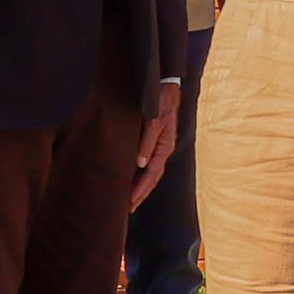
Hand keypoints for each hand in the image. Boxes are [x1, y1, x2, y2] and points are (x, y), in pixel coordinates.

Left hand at [130, 89, 182, 208]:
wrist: (166, 84)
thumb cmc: (160, 100)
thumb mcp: (154, 118)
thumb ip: (147, 140)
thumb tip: (140, 164)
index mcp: (165, 145)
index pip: (152, 173)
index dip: (141, 188)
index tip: (130, 201)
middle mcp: (163, 149)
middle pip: (153, 177)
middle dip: (141, 194)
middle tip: (128, 209)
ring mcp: (160, 146)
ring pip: (151, 173)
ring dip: (142, 187)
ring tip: (130, 201)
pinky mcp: (154, 142)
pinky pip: (148, 164)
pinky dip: (141, 176)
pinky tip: (133, 180)